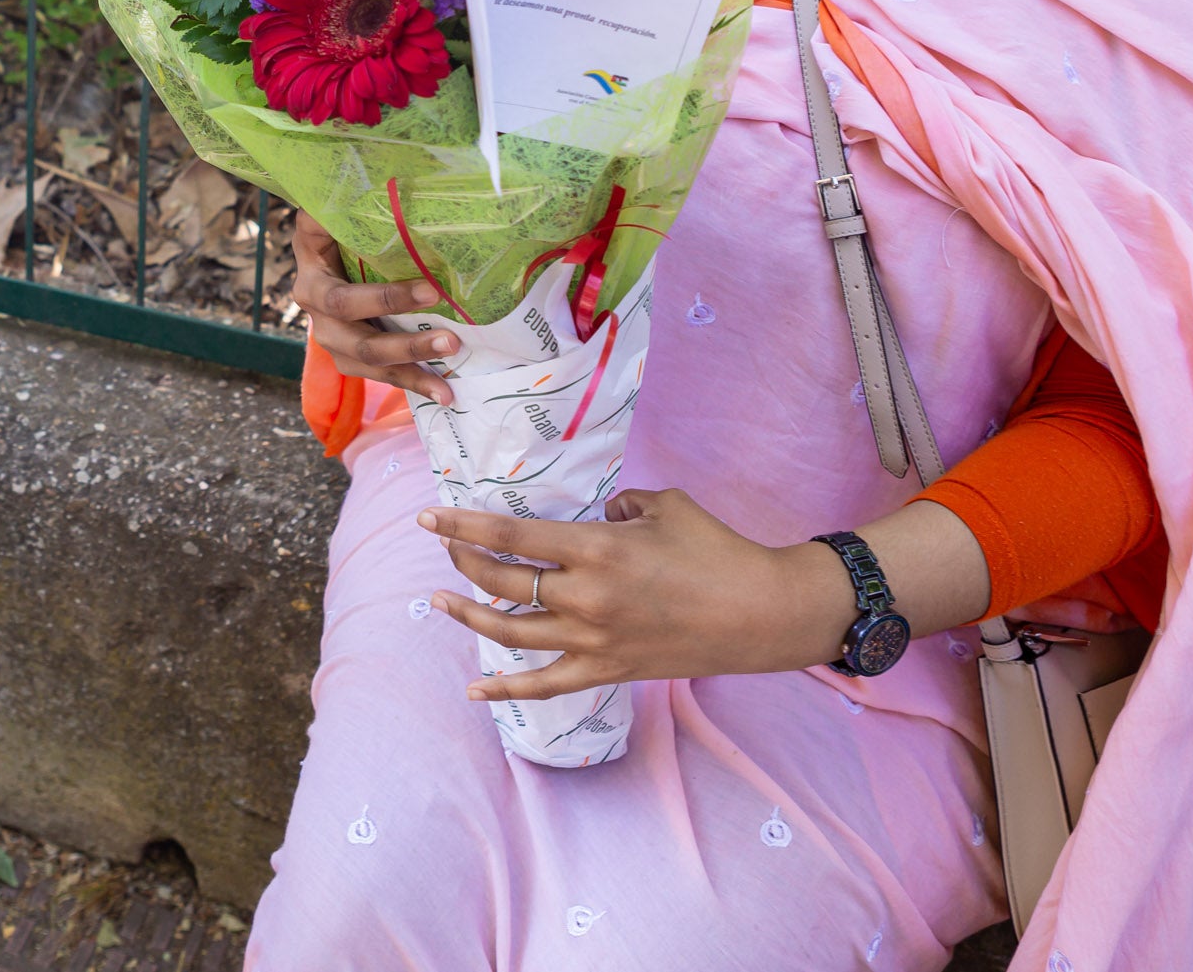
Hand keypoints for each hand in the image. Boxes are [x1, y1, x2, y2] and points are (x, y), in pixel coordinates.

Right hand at [292, 212, 457, 406]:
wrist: (321, 263)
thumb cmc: (334, 233)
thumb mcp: (328, 218)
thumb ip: (340, 205)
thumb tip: (370, 177)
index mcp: (312, 280)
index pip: (344, 298)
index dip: (387, 299)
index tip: (432, 290)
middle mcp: (317, 317)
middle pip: (359, 340)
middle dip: (407, 343)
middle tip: (451, 339)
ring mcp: (332, 343)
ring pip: (370, 364)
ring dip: (413, 370)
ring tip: (450, 378)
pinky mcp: (349, 360)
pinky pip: (381, 378)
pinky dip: (414, 386)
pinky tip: (445, 394)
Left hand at [420, 490, 990, 700]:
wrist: (762, 613)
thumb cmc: (717, 550)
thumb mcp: (664, 506)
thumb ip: (620, 505)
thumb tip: (599, 514)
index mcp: (596, 549)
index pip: (510, 536)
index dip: (463, 525)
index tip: (430, 516)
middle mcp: (585, 597)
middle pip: (502, 581)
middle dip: (463, 561)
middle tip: (445, 546)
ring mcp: (594, 640)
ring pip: (512, 631)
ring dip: (470, 615)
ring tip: (441, 601)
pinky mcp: (608, 671)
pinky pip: (545, 685)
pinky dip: (505, 688)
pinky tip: (474, 688)